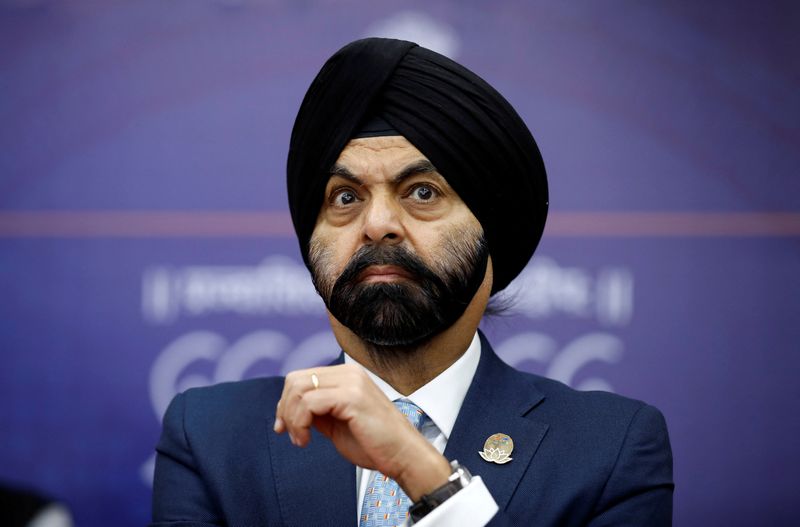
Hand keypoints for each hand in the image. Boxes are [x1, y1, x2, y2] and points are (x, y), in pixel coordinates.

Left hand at [273, 364, 450, 499]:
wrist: (403, 456)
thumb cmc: (374, 443)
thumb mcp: (337, 422)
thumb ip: (318, 410)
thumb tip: (289, 408)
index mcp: (347, 375)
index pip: (302, 377)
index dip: (286, 402)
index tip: (284, 426)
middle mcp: (349, 373)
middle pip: (296, 380)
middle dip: (285, 409)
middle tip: (289, 433)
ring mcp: (351, 382)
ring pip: (299, 390)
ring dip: (292, 419)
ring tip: (300, 439)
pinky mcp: (351, 397)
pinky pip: (309, 403)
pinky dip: (300, 423)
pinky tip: (306, 440)